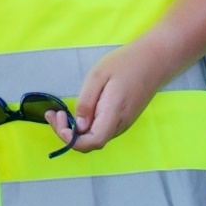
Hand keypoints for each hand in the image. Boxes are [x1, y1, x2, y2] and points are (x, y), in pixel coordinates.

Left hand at [51, 42, 168, 153]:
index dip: (71, 139)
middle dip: (67, 134)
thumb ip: (87, 102)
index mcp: (113, 114)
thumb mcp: (98, 76)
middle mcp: (119, 125)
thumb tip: (78, 126)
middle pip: (91, 143)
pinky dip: (84, 126)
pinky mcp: (122, 120)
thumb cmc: (124, 64)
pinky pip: (100, 130)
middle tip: (53, 114)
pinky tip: (77, 112)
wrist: (153, 61)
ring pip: (94, 138)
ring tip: (60, 112)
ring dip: (74, 131)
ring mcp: (122, 124)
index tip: (58, 120)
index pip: (92, 142)